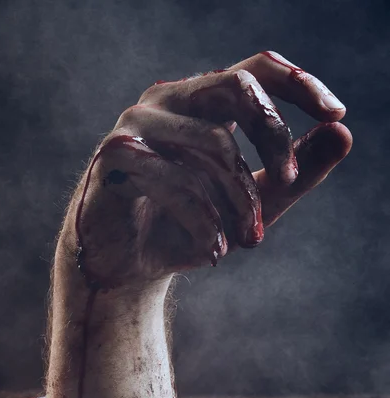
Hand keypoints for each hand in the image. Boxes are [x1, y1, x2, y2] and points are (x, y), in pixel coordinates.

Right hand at [59, 51, 351, 289]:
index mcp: (198, 106)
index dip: (298, 84)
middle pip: (237, 87)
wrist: (124, 266)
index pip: (254, 70)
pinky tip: (213, 252)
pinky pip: (176, 179)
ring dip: (239, 200)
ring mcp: (137, 124)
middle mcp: (167, 103)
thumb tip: (343, 133)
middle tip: (291, 183)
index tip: (335, 113)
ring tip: (248, 241)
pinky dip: (203, 221)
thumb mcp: (250, 204)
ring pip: (213, 144)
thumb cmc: (182, 228)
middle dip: (273, 138)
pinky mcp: (115, 155)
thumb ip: (294, 173)